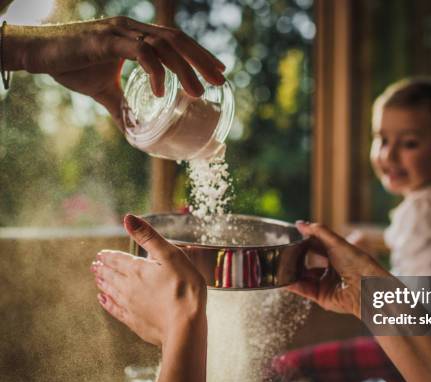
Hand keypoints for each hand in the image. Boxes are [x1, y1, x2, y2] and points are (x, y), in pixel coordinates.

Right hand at [4, 17, 224, 126]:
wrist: (37, 53)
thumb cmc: (69, 65)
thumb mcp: (103, 90)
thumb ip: (121, 105)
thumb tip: (133, 129)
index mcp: (135, 36)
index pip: (175, 41)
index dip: (199, 54)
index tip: (218, 70)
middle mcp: (132, 29)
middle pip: (177, 40)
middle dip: (201, 60)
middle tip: (220, 80)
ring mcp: (121, 32)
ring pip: (164, 46)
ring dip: (185, 69)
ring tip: (199, 92)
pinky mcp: (108, 40)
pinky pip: (140, 53)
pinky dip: (156, 72)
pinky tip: (163, 91)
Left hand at [91, 214, 205, 346]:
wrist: (185, 325)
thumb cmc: (184, 287)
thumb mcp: (170, 255)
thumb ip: (148, 237)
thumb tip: (128, 218)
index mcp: (138, 269)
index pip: (118, 260)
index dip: (109, 256)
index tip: (100, 254)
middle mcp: (129, 287)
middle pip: (112, 275)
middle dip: (103, 269)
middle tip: (95, 265)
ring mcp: (130, 306)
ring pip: (111, 292)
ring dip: (104, 284)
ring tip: (97, 279)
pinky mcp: (135, 321)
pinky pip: (115, 310)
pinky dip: (107, 304)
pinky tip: (104, 301)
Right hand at [287, 221, 388, 317]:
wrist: (365, 286)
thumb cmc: (356, 262)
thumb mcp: (336, 242)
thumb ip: (318, 232)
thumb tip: (299, 223)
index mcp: (337, 255)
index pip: (316, 247)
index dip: (304, 243)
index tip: (291, 238)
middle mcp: (332, 270)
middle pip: (309, 264)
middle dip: (296, 259)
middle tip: (284, 254)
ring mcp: (327, 284)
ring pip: (305, 278)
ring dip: (293, 273)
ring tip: (281, 266)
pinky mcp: (323, 297)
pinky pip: (305, 290)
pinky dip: (295, 285)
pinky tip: (286, 280)